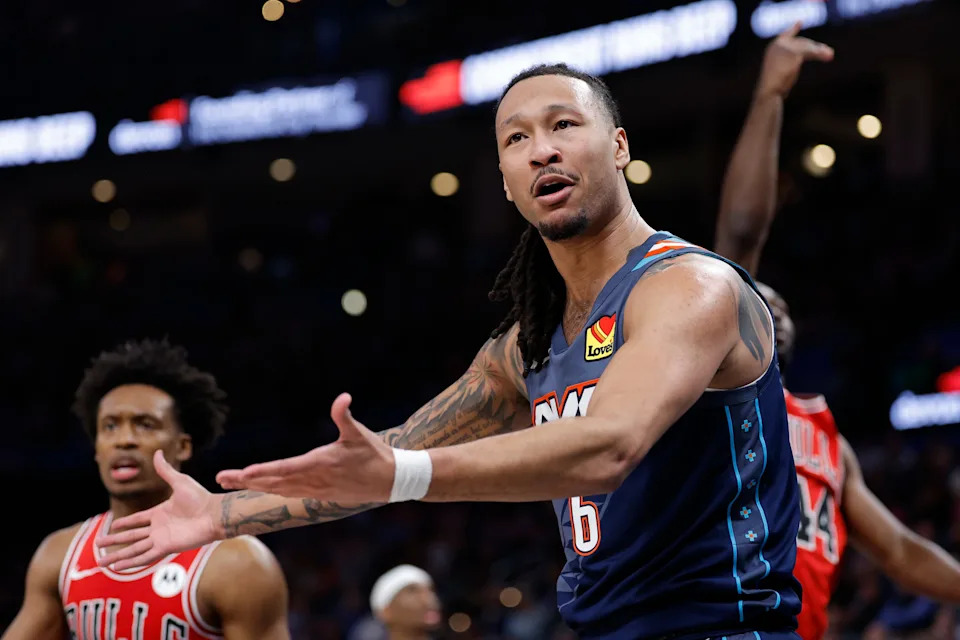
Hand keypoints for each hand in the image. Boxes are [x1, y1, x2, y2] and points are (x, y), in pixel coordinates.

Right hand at [96, 450, 222, 569]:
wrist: (214, 514)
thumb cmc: (201, 498)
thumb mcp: (180, 481)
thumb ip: (166, 470)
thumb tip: (157, 452)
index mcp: (160, 513)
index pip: (137, 520)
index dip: (125, 523)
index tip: (112, 525)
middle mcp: (158, 528)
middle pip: (131, 537)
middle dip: (114, 542)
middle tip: (98, 545)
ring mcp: (161, 539)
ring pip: (134, 549)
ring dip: (118, 556)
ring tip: (102, 563)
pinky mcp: (166, 547)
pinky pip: (145, 556)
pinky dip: (132, 562)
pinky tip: (120, 566)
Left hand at [216, 393, 395, 502]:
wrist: (391, 482)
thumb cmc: (375, 454)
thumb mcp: (359, 433)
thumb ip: (345, 415)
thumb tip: (343, 397)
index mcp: (320, 463)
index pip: (284, 469)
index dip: (262, 471)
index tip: (242, 473)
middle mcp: (314, 480)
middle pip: (273, 482)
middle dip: (246, 481)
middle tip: (221, 478)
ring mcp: (316, 490)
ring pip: (278, 490)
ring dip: (254, 486)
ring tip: (232, 482)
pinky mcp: (320, 495)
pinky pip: (289, 494)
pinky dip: (271, 491)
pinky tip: (261, 488)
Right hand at [756, 22, 833, 99]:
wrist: (769, 90)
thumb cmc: (775, 86)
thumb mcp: (782, 71)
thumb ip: (791, 62)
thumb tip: (810, 58)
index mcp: (773, 48)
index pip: (785, 35)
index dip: (793, 29)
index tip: (799, 22)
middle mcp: (778, 44)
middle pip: (801, 42)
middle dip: (815, 47)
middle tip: (828, 53)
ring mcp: (786, 47)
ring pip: (807, 47)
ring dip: (820, 52)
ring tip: (830, 55)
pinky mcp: (794, 53)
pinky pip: (811, 52)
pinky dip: (820, 54)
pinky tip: (829, 56)